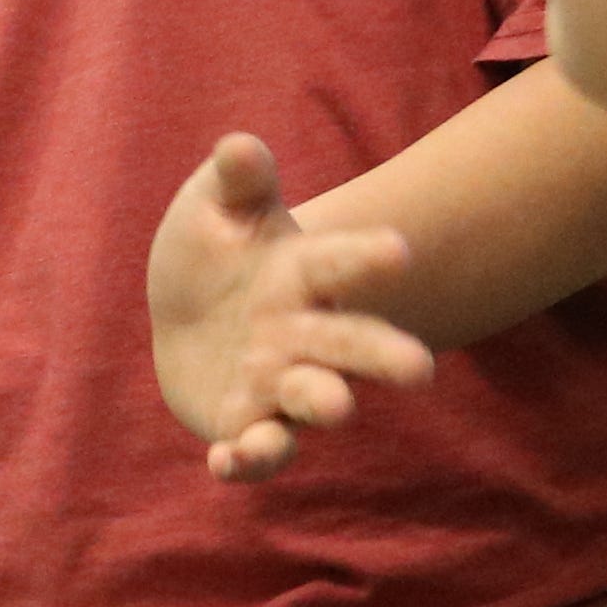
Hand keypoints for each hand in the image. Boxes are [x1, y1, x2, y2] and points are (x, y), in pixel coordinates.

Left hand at [149, 134, 433, 482]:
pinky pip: (256, 447)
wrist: (187, 314)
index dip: (368, 258)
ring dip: (325, 402)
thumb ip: (236, 182)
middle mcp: (303, 333)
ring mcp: (278, 383)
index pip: (342, 262)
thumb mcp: (217, 209)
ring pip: (312, 397)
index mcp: (304, 273)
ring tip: (338, 407)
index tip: (398, 251)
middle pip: (351, 343)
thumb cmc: (215, 252)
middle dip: (382, 355)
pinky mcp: (245, 424)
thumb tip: (239, 145)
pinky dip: (247, 458)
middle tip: (418, 369)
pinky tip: (224, 461)